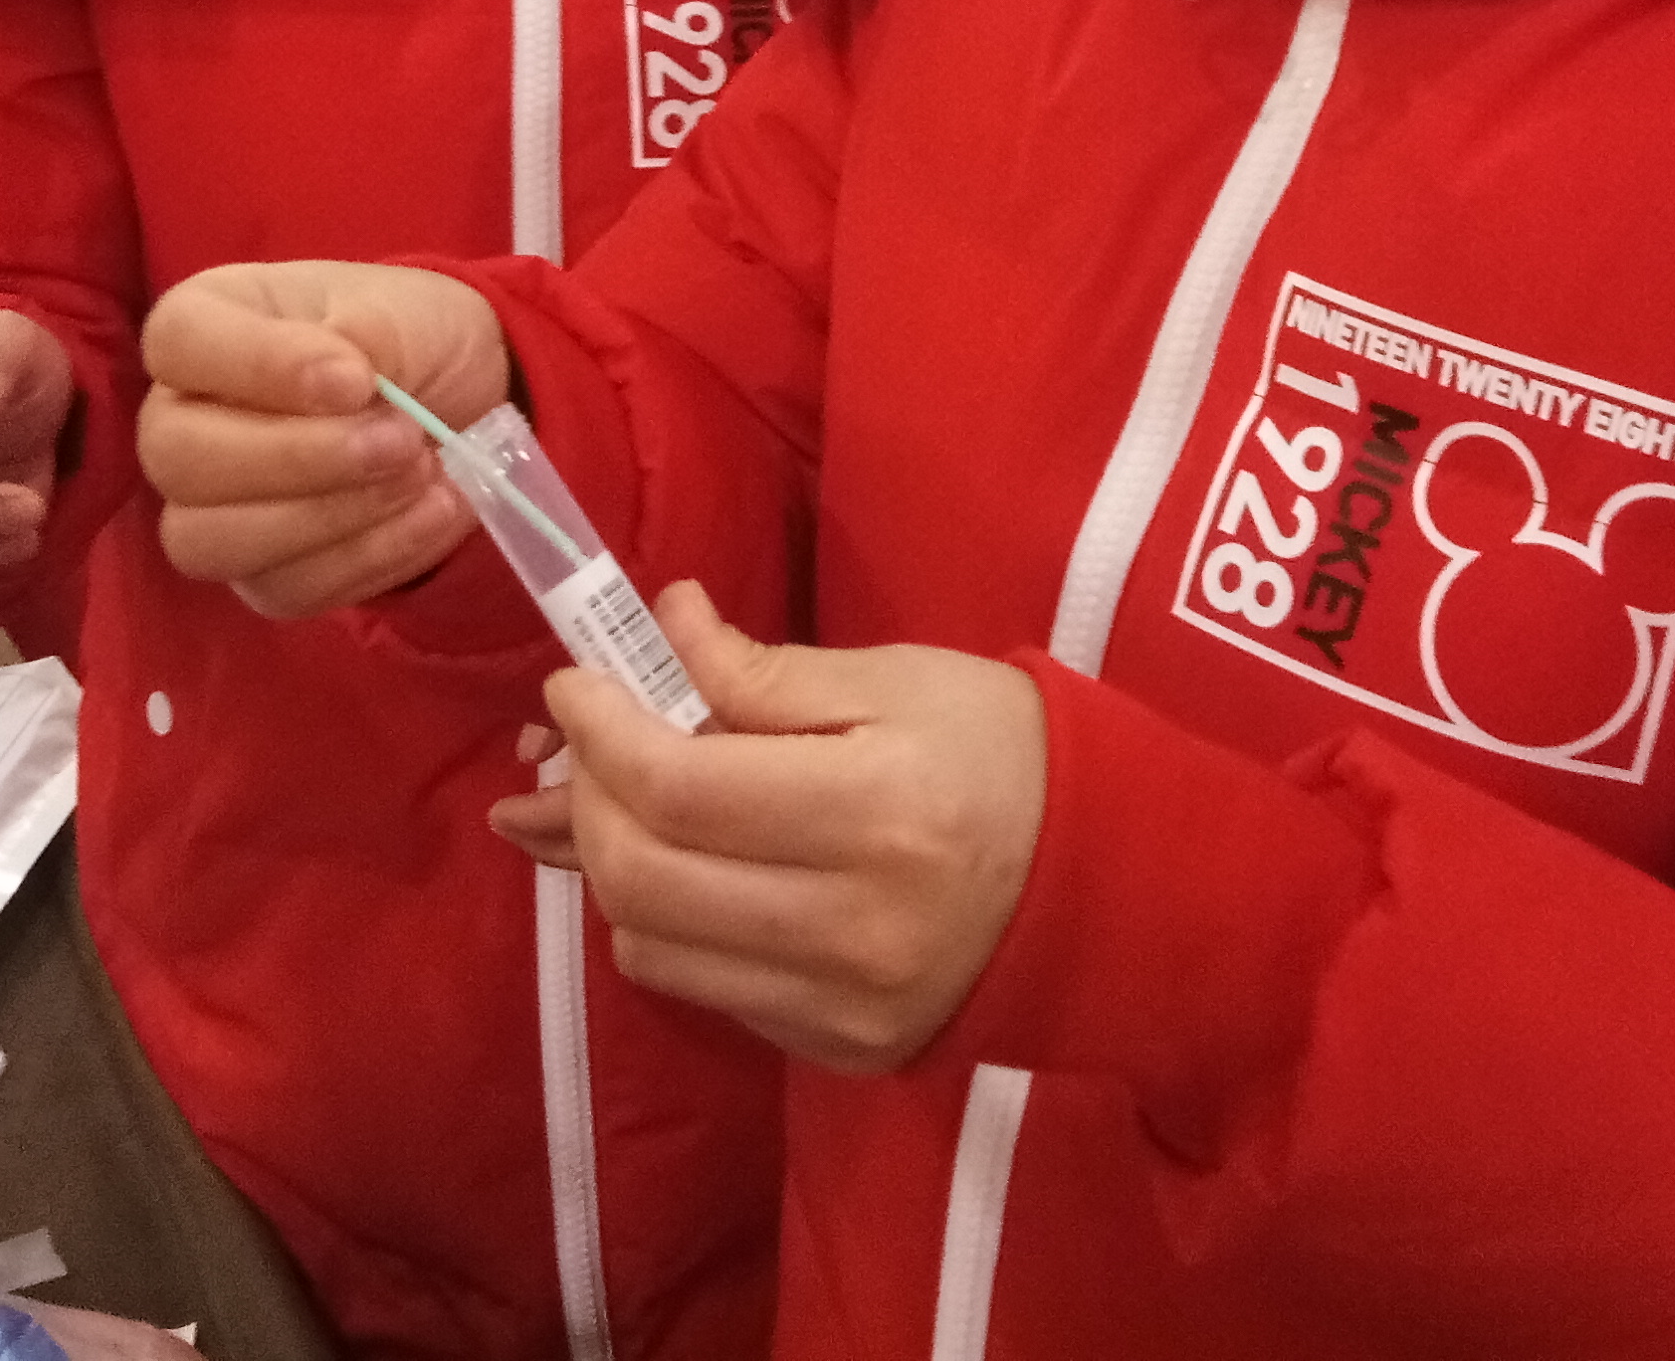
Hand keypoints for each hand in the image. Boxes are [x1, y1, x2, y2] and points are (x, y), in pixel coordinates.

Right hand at [137, 261, 505, 614]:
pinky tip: (433, 511)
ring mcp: (208, 507)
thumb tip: (338, 385)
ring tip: (421, 473)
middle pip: (178, 459)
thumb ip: (360, 334)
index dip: (258, 364)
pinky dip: (369, 557)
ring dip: (330, 516)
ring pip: (211, 541)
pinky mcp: (260, 573)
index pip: (176, 340)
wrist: (465, 404)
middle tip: (402, 438)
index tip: (356, 379)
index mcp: (203, 325)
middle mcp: (181, 418)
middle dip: (301, 458)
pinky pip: (283, 588)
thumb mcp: (399, 310)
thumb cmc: (412, 340)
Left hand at [489, 583, 1048, 1075]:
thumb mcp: (896, 679)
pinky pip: (704, 989)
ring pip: (651, 949)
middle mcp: (852, 928)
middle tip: (583, 744)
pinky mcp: (836, 1047)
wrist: (1104, 883)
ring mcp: (842, 1005)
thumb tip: (664, 627)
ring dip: (609, 868)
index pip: (679, 789)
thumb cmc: (1001, 752)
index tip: (570, 684)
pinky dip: (666, 922)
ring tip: (610, 801)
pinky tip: (676, 864)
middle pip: (644, 880)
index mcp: (874, 813)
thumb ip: (765, 670)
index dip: (600, 732)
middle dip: (587, 800)